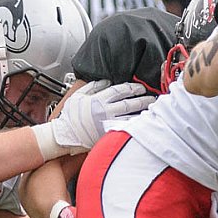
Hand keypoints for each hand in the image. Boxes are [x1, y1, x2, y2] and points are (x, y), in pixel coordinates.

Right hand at [37, 80, 156, 156]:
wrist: (64, 136)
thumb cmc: (69, 117)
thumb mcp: (78, 97)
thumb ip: (92, 86)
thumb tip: (105, 81)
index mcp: (97, 101)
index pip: (119, 91)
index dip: (132, 88)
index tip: (139, 87)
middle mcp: (104, 112)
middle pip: (129, 103)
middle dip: (142, 99)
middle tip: (151, 97)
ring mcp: (108, 124)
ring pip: (130, 117)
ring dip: (143, 113)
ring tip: (152, 110)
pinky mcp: (108, 135)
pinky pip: (126, 129)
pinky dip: (135, 126)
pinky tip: (143, 124)